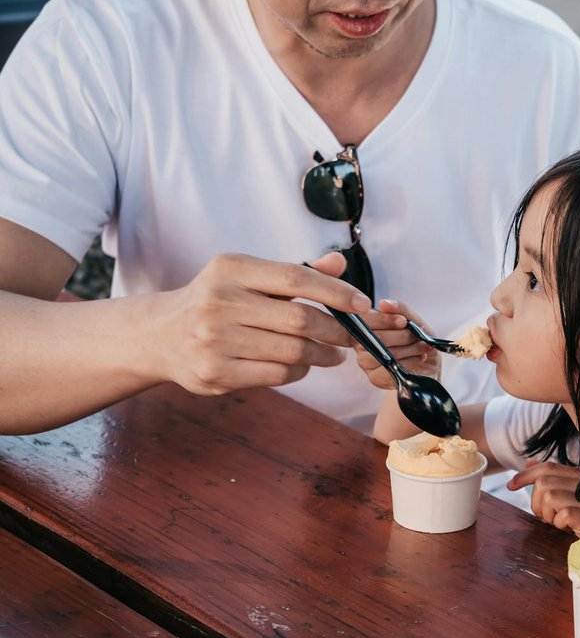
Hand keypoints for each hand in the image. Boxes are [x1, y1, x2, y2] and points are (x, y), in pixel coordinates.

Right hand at [157, 252, 369, 395]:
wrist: (159, 335)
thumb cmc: (217, 300)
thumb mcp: (248, 275)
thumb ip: (295, 271)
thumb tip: (338, 262)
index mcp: (231, 269)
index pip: (296, 278)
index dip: (336, 293)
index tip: (363, 304)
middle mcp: (219, 302)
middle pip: (299, 320)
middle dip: (336, 331)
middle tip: (352, 337)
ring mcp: (213, 340)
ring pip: (292, 352)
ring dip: (322, 355)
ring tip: (332, 353)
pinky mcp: (214, 373)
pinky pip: (276, 375)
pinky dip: (298, 371)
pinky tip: (301, 365)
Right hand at [352, 299, 441, 387]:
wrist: (431, 365)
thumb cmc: (419, 341)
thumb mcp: (415, 321)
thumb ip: (401, 310)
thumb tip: (384, 303)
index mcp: (368, 326)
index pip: (365, 320)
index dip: (384, 320)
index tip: (403, 321)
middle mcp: (362, 344)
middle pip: (374, 338)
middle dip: (401, 336)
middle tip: (416, 336)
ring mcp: (366, 362)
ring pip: (381, 355)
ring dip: (406, 350)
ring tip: (420, 347)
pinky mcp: (375, 378)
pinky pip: (386, 371)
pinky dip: (407, 363)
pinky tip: (417, 358)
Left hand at [508, 460, 579, 535]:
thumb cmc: (579, 518)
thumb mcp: (561, 497)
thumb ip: (548, 479)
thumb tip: (528, 463)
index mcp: (578, 475)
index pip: (548, 467)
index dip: (526, 475)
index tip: (510, 486)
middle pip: (543, 483)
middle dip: (537, 503)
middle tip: (548, 516)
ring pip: (550, 497)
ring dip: (548, 514)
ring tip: (558, 521)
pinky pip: (563, 514)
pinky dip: (559, 523)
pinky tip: (567, 527)